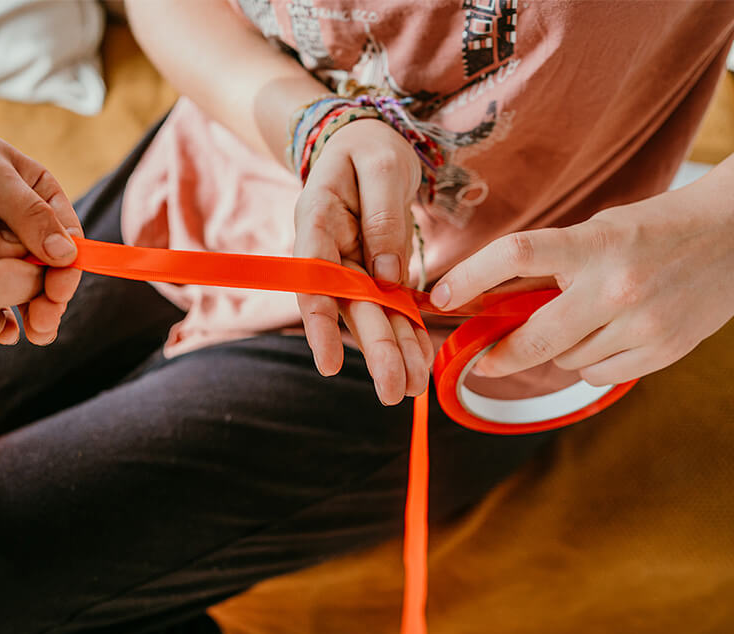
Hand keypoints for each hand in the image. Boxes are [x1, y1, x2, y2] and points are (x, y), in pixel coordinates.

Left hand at [0, 93, 81, 344]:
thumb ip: (28, 213)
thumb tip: (67, 255)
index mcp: (40, 196)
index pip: (68, 240)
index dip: (67, 270)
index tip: (56, 292)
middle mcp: (24, 225)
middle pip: (50, 271)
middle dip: (51, 300)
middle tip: (42, 324)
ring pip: (23, 287)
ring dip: (31, 313)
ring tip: (30, 335)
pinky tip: (0, 332)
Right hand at [294, 118, 433, 405]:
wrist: (365, 142)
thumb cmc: (369, 147)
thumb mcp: (381, 165)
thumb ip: (382, 217)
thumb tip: (388, 276)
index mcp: (317, 220)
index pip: (312, 278)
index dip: (319, 323)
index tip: (328, 364)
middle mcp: (329, 251)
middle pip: (349, 307)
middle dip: (374, 350)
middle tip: (394, 391)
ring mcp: (351, 264)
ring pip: (371, 314)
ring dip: (392, 351)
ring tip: (413, 387)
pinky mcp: (373, 269)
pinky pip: (390, 305)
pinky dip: (407, 331)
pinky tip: (421, 360)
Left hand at [429, 180, 733, 385]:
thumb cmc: (657, 229)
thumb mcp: (600, 231)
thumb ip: (555, 265)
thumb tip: (495, 303)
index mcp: (594, 243)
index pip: (515, 255)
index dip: (469, 277)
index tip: (440, 295)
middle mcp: (616, 285)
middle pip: (535, 337)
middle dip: (499, 354)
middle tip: (483, 358)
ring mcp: (642, 322)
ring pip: (567, 360)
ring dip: (558, 350)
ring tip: (581, 322)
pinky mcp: (664, 350)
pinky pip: (600, 375)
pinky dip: (591, 363)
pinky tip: (608, 337)